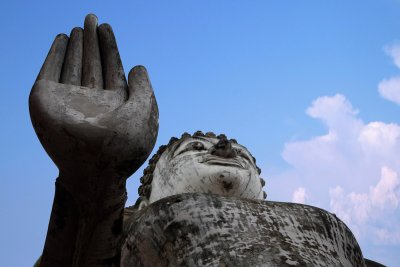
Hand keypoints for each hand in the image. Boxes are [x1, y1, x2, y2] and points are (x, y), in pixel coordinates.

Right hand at [29, 14, 157, 180]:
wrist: (92, 173)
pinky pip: (50, 70)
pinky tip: (61, 40)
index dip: (109, 48)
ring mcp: (69, 99)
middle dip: (92, 41)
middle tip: (92, 17)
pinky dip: (55, 54)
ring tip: (79, 27)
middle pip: (92, 62)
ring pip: (73, 64)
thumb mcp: (143, 117)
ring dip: (75, 45)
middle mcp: (92, 99)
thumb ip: (144, 90)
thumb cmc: (122, 149)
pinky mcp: (46, 100)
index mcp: (114, 103)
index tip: (106, 28)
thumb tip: (139, 66)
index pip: (111, 69)